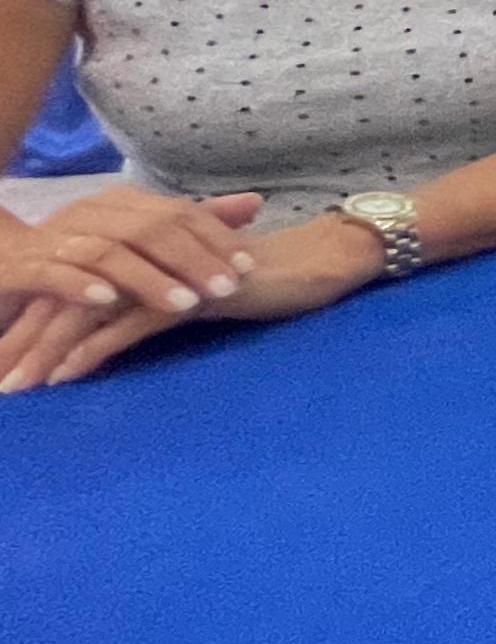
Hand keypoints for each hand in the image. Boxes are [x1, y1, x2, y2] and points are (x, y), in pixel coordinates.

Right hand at [0, 186, 265, 327]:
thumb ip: (190, 224)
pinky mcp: (19, 267)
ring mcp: (53, 238)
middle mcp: (88, 213)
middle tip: (227, 288)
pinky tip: (107, 301)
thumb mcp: (137, 240)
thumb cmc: (77, 255)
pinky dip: (80, 285)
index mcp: (119, 203)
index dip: (215, 236)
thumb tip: (255, 203)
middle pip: (149, 229)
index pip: (177, 213)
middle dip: (192, 260)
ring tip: (185, 304)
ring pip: (108, 252)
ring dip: (149, 278)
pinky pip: (51, 272)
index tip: (247, 265)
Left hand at [0, 207, 384, 394]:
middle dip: (24, 342)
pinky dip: (92, 350)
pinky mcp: (186, 293)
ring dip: (46, 351)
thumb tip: (118, 331)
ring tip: (19, 386)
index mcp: (138, 256)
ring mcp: (162, 273)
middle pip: (65, 300)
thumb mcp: (194, 294)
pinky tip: (67, 376)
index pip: (69, 288)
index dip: (31, 324)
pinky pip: (128, 324)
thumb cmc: (261, 282)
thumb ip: (154, 304)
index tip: (5, 361)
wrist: (316, 261)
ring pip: (86, 313)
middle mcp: (142, 259)